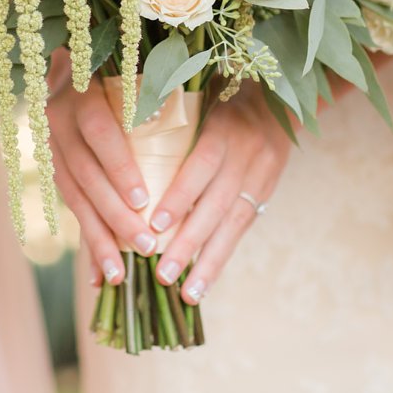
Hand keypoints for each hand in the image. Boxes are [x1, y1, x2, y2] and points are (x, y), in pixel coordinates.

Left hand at [48, 80, 289, 303]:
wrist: (276, 99)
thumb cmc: (215, 98)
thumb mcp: (195, 99)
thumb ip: (166, 123)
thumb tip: (116, 150)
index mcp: (224, 128)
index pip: (201, 166)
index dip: (180, 197)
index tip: (155, 225)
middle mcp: (246, 155)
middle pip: (218, 205)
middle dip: (190, 243)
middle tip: (163, 274)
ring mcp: (261, 176)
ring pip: (234, 225)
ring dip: (209, 262)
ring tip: (188, 294)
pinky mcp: (266, 193)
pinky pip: (242, 229)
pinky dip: (221, 257)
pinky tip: (203, 283)